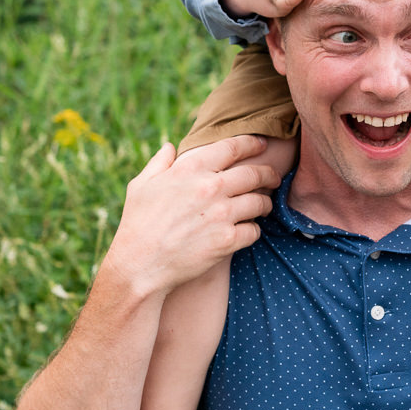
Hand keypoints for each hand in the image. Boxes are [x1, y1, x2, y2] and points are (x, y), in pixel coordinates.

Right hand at [105, 136, 279, 299]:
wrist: (140, 266)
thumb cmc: (137, 225)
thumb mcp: (141, 186)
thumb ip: (159, 163)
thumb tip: (170, 148)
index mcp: (189, 168)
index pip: (232, 147)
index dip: (252, 143)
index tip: (262, 145)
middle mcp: (209, 187)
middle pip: (254, 173)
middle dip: (269, 174)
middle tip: (274, 177)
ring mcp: (220, 215)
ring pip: (260, 202)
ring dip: (265, 204)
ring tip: (263, 206)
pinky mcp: (227, 241)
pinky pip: (254, 231)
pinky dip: (253, 231)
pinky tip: (247, 231)